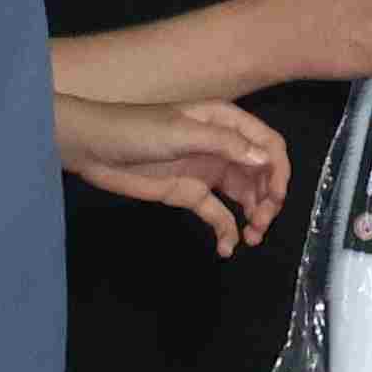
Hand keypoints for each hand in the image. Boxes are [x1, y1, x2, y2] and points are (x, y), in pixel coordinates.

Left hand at [60, 93, 290, 251]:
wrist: (92, 147)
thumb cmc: (138, 130)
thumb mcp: (183, 133)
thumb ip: (225, 145)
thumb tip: (266, 161)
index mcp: (226, 123)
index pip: (268, 145)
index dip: (278, 170)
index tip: (276, 198)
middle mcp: (223, 148)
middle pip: (261, 174)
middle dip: (268, 198)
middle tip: (261, 223)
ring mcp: (207, 172)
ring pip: (244, 196)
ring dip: (253, 216)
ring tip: (252, 238)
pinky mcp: (189, 194)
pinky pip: (217, 214)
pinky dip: (226, 231)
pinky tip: (226, 248)